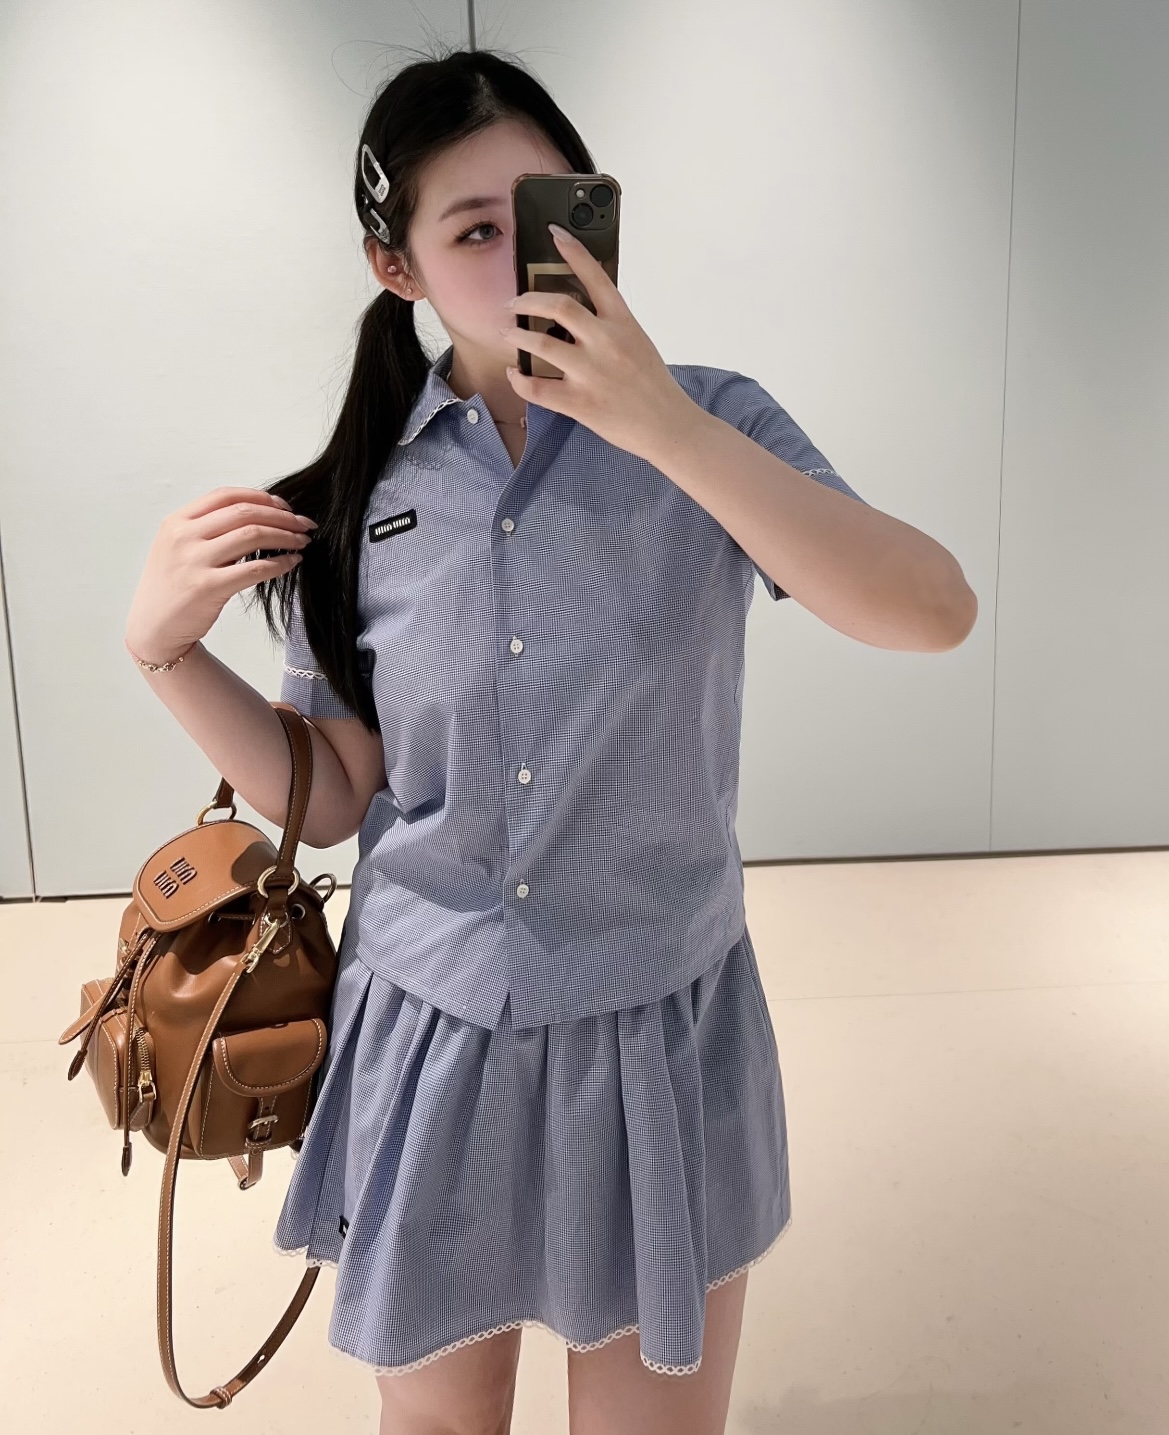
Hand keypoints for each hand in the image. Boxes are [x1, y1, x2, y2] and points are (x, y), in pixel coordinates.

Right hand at [124, 487, 315, 665]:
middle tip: (303, 524)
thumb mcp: (177, 547)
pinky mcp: (208, 587)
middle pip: (244, 512)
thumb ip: (207, 529)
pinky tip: (292, 562)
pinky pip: (254, 569)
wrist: (153, 627)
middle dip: (281, 516)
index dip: (261, 497)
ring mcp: (194, 561)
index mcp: (177, 522)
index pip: (226, 496)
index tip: (285, 506)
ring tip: (302, 542)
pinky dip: (280, 563)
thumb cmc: (172, 587)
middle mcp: (184, 537)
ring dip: (285, 536)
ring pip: (252, 535)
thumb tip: (259, 516)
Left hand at [501, 224, 696, 460]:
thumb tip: (575, 316)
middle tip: (513, 304)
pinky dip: (519, 379)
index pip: (596, 276)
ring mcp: (591, 373)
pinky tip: (515, 373)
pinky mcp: (580, 402)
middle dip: (527, 300)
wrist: (668, 426)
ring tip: (507, 333)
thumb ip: (611, 327)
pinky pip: (537, 387)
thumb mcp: (638, 343)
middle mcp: (606, 342)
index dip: (573, 251)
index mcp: (623, 323)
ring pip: (541, 343)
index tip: (555, 234)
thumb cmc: (654, 387)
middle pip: (558, 305)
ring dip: (517, 335)